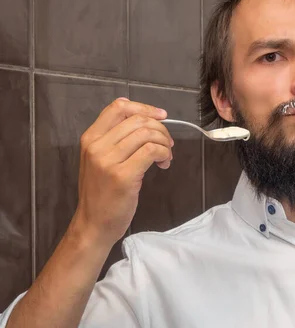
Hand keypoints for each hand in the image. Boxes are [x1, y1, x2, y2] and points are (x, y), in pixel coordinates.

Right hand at [71, 98, 173, 247]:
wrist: (93, 224)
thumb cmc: (101, 193)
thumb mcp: (100, 160)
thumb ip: (115, 139)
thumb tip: (144, 119)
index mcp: (90, 138)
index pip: (118, 107)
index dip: (144, 107)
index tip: (161, 115)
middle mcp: (97, 146)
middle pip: (138, 120)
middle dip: (160, 128)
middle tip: (167, 143)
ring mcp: (108, 161)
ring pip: (147, 134)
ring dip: (164, 142)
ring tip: (166, 156)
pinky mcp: (123, 175)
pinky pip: (151, 151)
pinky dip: (164, 153)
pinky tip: (164, 164)